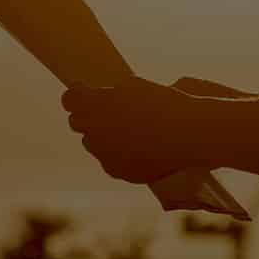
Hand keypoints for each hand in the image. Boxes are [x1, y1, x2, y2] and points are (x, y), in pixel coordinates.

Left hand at [61, 77, 211, 184]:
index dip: (76, 94)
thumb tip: (99, 96)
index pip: (70, 99)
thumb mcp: (135, 86)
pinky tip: (134, 147)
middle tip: (102, 110)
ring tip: (124, 130)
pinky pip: (108, 161)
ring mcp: (105, 154)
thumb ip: (110, 92)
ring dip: (100, 136)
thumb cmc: (164, 103)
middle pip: (76, 123)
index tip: (83, 91)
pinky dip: (115, 154)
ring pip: (91, 143)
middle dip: (86, 115)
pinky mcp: (117, 171)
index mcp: (95, 105)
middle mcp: (94, 131)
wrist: (189, 134)